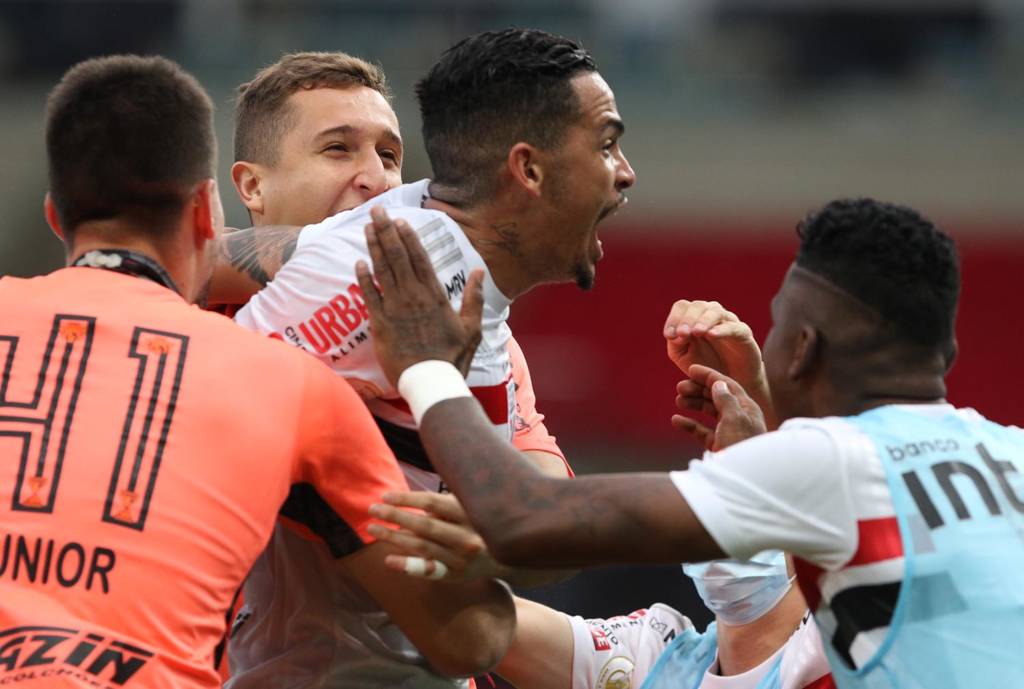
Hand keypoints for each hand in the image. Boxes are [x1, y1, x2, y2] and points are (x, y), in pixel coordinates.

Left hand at [356, 207, 485, 383]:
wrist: (430, 381)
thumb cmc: (453, 357)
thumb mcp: (472, 328)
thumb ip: (474, 298)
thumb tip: (480, 272)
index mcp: (435, 296)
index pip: (420, 260)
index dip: (409, 238)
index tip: (400, 221)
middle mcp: (414, 297)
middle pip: (398, 258)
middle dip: (386, 232)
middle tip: (377, 211)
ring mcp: (395, 309)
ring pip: (382, 271)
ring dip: (374, 247)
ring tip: (366, 227)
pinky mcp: (380, 324)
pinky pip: (369, 295)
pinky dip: (363, 278)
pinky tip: (358, 262)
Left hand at [368, 491, 502, 582]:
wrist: (509, 557)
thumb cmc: (480, 523)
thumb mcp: (469, 507)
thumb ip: (443, 505)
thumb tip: (409, 503)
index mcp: (469, 513)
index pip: (432, 502)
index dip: (407, 499)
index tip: (385, 495)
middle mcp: (467, 536)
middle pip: (424, 525)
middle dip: (395, 516)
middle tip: (373, 509)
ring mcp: (461, 558)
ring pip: (422, 547)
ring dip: (394, 537)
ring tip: (373, 528)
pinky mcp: (456, 574)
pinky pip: (429, 569)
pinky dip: (408, 565)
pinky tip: (389, 559)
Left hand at [663, 300, 774, 427]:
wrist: (730, 382)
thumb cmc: (705, 366)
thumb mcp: (683, 356)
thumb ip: (675, 344)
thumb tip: (675, 334)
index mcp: (694, 318)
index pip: (682, 307)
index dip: (674, 318)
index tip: (669, 335)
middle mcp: (711, 315)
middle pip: (698, 305)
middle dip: (687, 319)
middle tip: (682, 334)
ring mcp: (728, 322)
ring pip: (715, 311)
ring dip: (703, 320)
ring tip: (696, 332)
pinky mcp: (743, 333)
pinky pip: (734, 326)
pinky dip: (722, 329)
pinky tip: (712, 335)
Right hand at [672, 364, 766, 449]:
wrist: (745, 480)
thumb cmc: (743, 448)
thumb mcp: (735, 420)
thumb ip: (726, 400)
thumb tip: (719, 383)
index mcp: (746, 408)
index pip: (727, 385)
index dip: (709, 375)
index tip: (691, 369)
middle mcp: (738, 418)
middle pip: (717, 397)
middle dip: (698, 389)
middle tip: (680, 386)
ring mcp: (728, 432)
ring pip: (709, 412)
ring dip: (693, 404)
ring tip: (678, 400)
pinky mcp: (719, 445)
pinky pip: (702, 431)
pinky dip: (689, 425)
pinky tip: (676, 420)